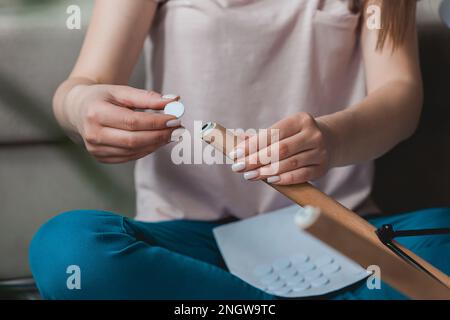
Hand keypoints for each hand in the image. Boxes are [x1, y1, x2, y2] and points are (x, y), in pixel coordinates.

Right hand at [65, 84, 180, 162]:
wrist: (77, 110)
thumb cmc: (101, 98)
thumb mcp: (121, 91)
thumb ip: (147, 97)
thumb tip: (175, 100)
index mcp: (95, 113)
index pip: (132, 121)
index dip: (156, 122)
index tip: (175, 118)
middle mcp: (93, 134)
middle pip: (133, 140)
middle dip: (159, 135)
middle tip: (178, 129)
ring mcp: (95, 149)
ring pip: (133, 151)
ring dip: (156, 144)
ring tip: (171, 134)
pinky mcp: (101, 158)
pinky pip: (130, 157)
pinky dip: (147, 149)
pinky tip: (158, 141)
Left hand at [229, 112, 332, 184]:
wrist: (330, 140)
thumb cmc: (297, 135)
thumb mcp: (283, 129)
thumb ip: (262, 136)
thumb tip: (237, 141)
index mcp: (300, 120)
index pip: (272, 133)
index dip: (252, 145)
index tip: (235, 154)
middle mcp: (312, 134)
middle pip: (280, 149)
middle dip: (256, 159)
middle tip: (238, 167)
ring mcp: (319, 152)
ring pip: (289, 164)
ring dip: (267, 171)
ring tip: (250, 175)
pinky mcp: (322, 168)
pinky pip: (301, 175)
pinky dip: (284, 179)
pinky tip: (270, 180)